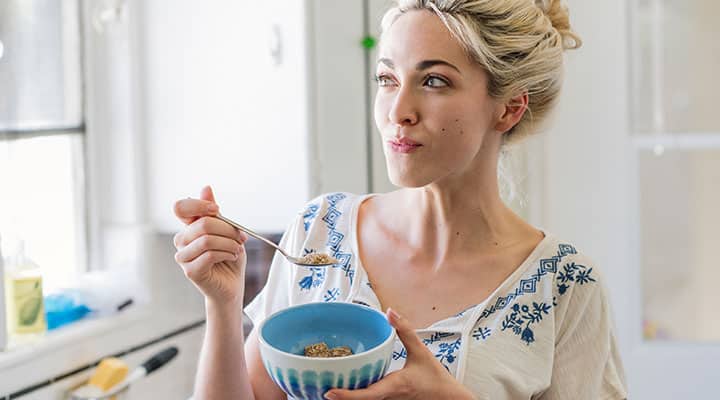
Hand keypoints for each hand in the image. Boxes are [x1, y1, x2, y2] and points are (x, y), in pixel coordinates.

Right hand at [173, 186, 248, 304]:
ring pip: (207, 240)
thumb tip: (206, 188)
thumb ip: (214, 212)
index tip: (217, 210)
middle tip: (241, 238)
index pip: (180, 207)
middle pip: (203, 224)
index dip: (199, 205)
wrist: (232, 285)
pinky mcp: (190, 271)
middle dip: (228, 229)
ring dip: (229, 243)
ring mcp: (183, 256)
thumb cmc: (229, 256)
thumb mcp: (226, 230)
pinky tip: (232, 257)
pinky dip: (226, 253)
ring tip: (237, 249)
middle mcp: (182, 240)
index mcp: (188, 227)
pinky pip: (209, 255)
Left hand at [323, 309, 475, 399]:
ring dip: (345, 397)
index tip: (328, 392)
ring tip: (324, 384)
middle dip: (338, 397)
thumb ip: (405, 331)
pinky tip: (345, 385)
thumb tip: (390, 312)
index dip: (346, 396)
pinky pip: (368, 399)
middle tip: (316, 386)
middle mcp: (385, 398)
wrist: (447, 399)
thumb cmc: (435, 379)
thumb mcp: (421, 352)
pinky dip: (355, 395)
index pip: (365, 395)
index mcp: (392, 387)